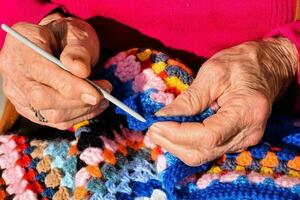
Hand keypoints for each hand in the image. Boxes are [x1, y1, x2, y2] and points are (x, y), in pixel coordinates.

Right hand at [0, 13, 111, 129]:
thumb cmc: (66, 36)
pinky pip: (57, 121)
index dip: (70, 86)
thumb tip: (82, 71)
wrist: (54, 45)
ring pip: (52, 115)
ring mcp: (20, 96)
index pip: (41, 72)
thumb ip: (77, 50)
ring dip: (83, 110)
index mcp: (21, 48)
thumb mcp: (74, 33)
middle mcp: (14, 74)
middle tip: (104, 94)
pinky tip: (93, 106)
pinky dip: (80, 115)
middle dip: (78, 101)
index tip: (97, 93)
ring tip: (103, 98)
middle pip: (42, 99)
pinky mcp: (31, 111)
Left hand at [148, 38, 297, 165]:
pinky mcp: (236, 140)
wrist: (267, 67)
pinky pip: (207, 149)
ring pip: (203, 155)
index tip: (156, 123)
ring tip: (159, 130)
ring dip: (177, 145)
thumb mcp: (213, 73)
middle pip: (203, 152)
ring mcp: (244, 140)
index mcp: (246, 112)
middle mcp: (248, 133)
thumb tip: (163, 116)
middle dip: (172, 143)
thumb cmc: (242, 63)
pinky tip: (174, 132)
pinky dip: (187, 144)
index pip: (207, 136)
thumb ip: (189, 98)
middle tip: (152, 129)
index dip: (177, 134)